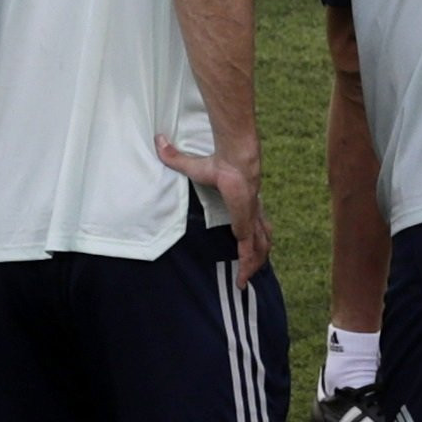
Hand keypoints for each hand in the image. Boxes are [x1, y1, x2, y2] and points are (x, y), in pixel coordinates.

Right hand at [161, 134, 272, 280]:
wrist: (235, 162)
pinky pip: (248, 251)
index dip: (252, 235)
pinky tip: (241, 279)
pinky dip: (245, 266)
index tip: (246, 247)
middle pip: (262, 237)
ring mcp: (251, 221)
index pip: (253, 221)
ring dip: (253, 264)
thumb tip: (159, 141)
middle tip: (249, 272)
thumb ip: (176, 157)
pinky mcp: (245, 226)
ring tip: (244, 280)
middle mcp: (252, 213)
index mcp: (244, 202)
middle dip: (258, 256)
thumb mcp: (194, 166)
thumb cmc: (219, 163)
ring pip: (260, 247)